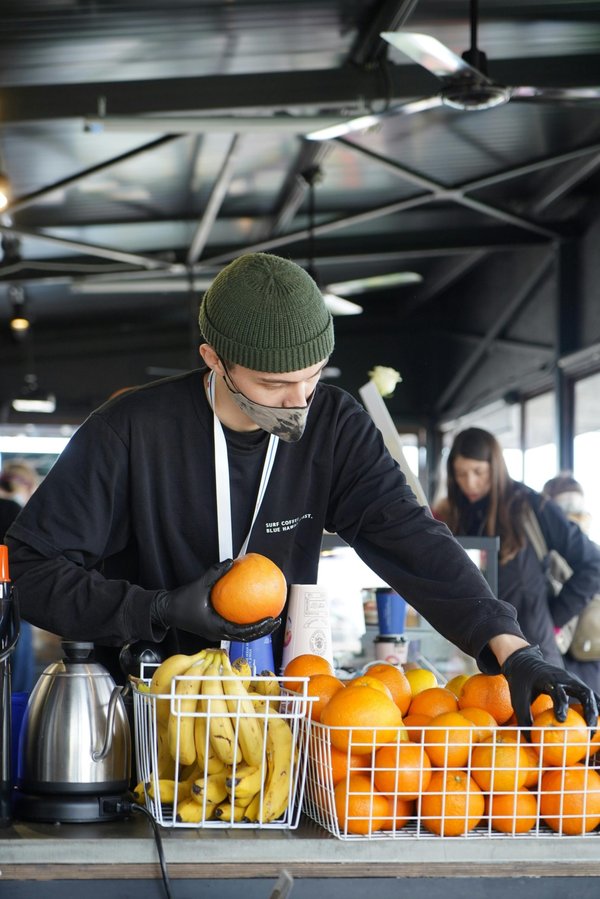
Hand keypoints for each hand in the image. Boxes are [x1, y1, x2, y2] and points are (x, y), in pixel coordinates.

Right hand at [151, 560, 280, 642]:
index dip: (259, 627)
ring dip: (255, 629)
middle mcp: (217, 633)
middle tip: (276, 621)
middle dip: (263, 631)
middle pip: (246, 637)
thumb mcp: (199, 585)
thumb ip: (215, 572)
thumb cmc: (180, 602)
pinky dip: (244, 622)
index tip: (271, 619)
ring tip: (268, 618)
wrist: (166, 611)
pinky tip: (250, 610)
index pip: (242, 632)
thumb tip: (231, 562)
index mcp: (215, 627)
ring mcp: (216, 632)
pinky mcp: (214, 627)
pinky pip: (233, 627)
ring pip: (241, 635)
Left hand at [501, 644, 597, 729]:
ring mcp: (572, 678)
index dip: (561, 706)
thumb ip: (523, 719)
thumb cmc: (521, 683)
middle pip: (584, 692)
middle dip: (589, 711)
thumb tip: (530, 742)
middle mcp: (563, 677)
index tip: (561, 721)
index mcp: (547, 679)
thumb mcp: (518, 699)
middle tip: (589, 731)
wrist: (525, 662)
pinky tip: (595, 723)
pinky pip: (588, 695)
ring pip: (590, 693)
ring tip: (594, 730)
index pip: (558, 692)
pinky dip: (594, 707)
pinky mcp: (575, 682)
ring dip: (595, 711)